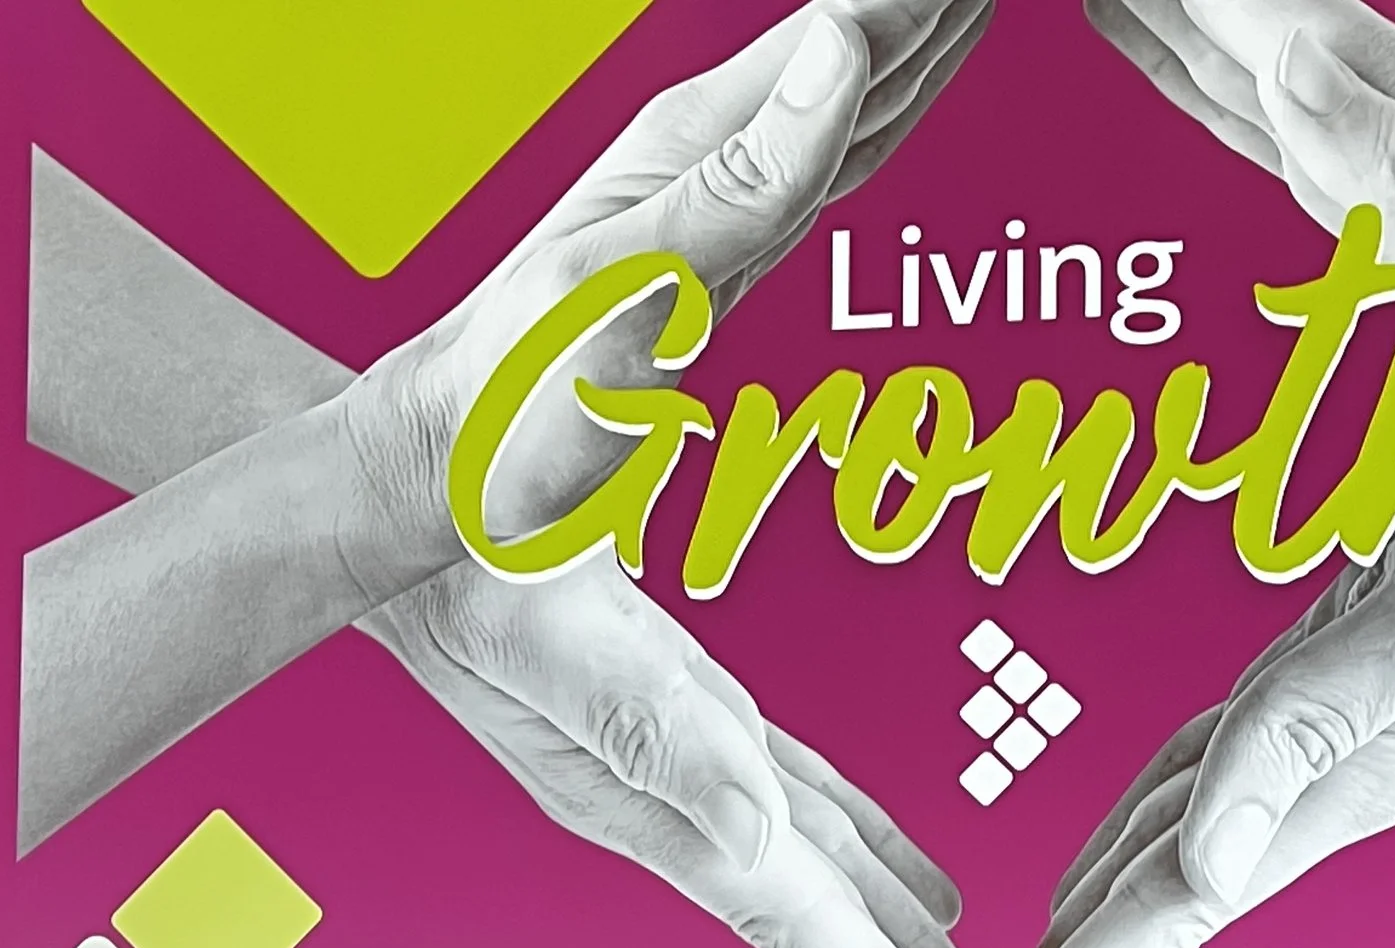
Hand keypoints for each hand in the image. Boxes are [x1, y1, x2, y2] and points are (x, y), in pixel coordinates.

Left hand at [345, 0, 984, 579]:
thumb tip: (838, 47)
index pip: (847, 34)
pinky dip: (878, 110)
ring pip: (850, 93)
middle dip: (932, 4)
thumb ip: (747, 178)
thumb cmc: (529, 389)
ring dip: (916, 33)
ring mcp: (720, 197)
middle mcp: (716, 155)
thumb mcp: (639, 284)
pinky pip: (827, 161)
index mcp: (705, 147)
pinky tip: (888, 87)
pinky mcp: (726, 249)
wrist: (463, 455)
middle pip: (857, 46)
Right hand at [379, 559, 992, 947]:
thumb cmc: (447, 550)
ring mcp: (679, 762)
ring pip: (824, 874)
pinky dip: (868, 851)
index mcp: (649, 799)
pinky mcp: (686, 711)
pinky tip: (917, 885)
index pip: (795, 924)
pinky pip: (803, 803)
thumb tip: (759, 840)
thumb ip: (655, 737)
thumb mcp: (551, 633)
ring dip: (901, 942)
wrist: (375, 497)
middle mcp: (671, 800)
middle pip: (823, 924)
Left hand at [990, 470, 1394, 947]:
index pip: (1180, 910)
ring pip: (1176, 844)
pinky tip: (1110, 851)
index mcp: (1350, 781)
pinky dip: (1141, 825)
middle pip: (1164, 900)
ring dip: (1097, 916)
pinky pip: (1203, 774)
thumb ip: (1310, 732)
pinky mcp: (1329, 678)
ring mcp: (1333, 735)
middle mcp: (1333, 779)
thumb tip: (1206, 870)